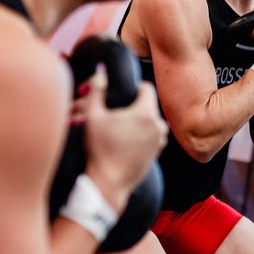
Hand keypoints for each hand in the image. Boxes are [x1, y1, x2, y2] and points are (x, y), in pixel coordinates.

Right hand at [73, 65, 166, 209]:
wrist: (109, 183)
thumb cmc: (99, 150)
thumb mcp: (93, 117)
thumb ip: (97, 89)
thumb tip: (101, 70)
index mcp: (145, 113)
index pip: (146, 87)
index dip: (133, 88)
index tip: (120, 95)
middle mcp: (158, 125)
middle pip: (148, 104)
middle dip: (134, 105)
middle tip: (116, 114)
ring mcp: (160, 140)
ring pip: (151, 120)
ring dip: (139, 120)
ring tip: (120, 128)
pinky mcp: (158, 152)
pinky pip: (152, 134)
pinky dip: (142, 134)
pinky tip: (126, 141)